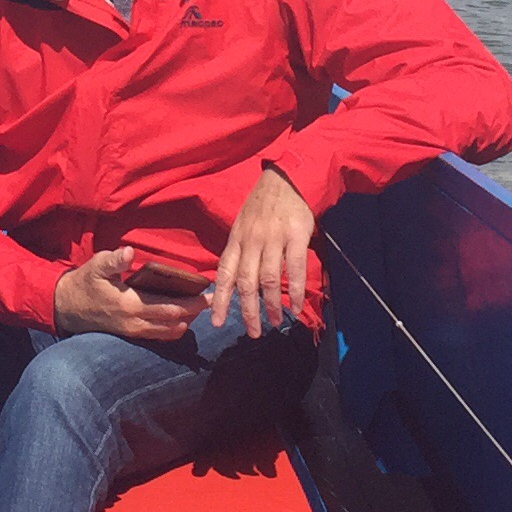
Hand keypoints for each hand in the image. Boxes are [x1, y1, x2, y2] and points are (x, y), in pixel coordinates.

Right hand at [55, 245, 200, 341]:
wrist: (66, 307)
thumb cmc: (84, 283)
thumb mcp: (96, 266)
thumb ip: (113, 260)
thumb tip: (129, 252)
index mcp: (130, 304)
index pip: (169, 307)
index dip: (191, 303)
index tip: (207, 295)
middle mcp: (135, 323)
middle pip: (174, 322)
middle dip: (194, 313)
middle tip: (210, 301)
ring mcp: (133, 332)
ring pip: (168, 333)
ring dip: (185, 322)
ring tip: (197, 310)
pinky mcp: (130, 334)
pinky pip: (158, 336)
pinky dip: (172, 329)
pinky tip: (179, 319)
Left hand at [210, 168, 314, 337]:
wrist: (288, 178)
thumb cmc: (264, 205)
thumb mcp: (243, 225)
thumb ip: (239, 252)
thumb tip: (232, 282)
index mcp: (236, 240)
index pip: (223, 274)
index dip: (218, 300)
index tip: (216, 322)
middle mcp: (251, 241)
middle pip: (246, 283)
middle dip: (248, 312)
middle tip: (253, 332)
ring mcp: (273, 239)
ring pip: (269, 280)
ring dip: (272, 306)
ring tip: (276, 323)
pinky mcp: (296, 236)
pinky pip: (294, 270)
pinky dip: (294, 292)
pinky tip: (295, 308)